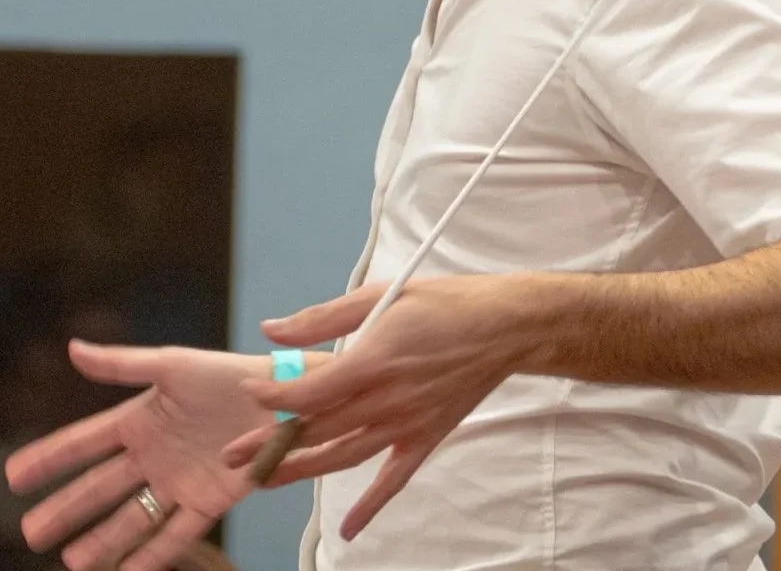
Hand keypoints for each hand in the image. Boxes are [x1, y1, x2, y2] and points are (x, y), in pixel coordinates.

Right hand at [4, 341, 325, 570]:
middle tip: (33, 532)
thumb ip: (122, 363)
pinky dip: (152, 556)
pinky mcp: (208, 502)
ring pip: (131, 517)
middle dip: (66, 509)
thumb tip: (73, 348)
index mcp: (143, 419)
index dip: (52, 457)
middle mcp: (155, 455)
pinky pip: (175, 534)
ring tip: (73, 562)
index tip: (15, 475)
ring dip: (102, 540)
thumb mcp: (173, 364)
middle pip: (101, 487)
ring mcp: (179, 481)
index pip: (86, 443)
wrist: (284, 396)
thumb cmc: (227, 374)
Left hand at [224, 275, 529, 540]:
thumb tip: (273, 330)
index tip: (250, 392)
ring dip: (302, 471)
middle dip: (272, 441)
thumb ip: (322, 318)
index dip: (275, 395)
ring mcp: (408, 423)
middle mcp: (388, 399)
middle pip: (319, 429)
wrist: (504, 326)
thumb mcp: (380, 294)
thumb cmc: (444, 302)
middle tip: (233, 454)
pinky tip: (349, 530)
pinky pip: (395, 478)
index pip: (311, 391)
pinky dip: (371, 506)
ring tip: (263, 481)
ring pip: (345, 456)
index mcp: (374, 360)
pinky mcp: (427, 437)